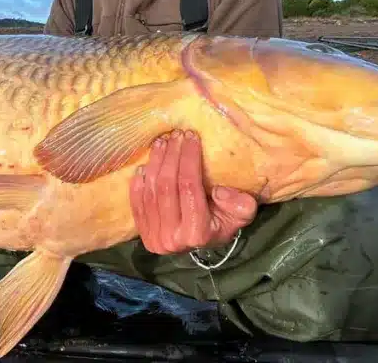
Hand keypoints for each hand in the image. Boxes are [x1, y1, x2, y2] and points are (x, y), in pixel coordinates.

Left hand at [129, 130, 257, 254]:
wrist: (204, 241)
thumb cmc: (223, 223)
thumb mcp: (241, 215)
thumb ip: (240, 204)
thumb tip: (218, 190)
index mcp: (198, 233)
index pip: (189, 187)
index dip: (189, 158)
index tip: (192, 137)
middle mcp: (172, 238)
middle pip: (167, 186)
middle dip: (171, 155)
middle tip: (176, 135)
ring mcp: (154, 236)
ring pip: (151, 191)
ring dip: (155, 162)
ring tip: (162, 142)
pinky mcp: (142, 232)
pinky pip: (136, 201)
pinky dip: (139, 180)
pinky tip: (146, 163)